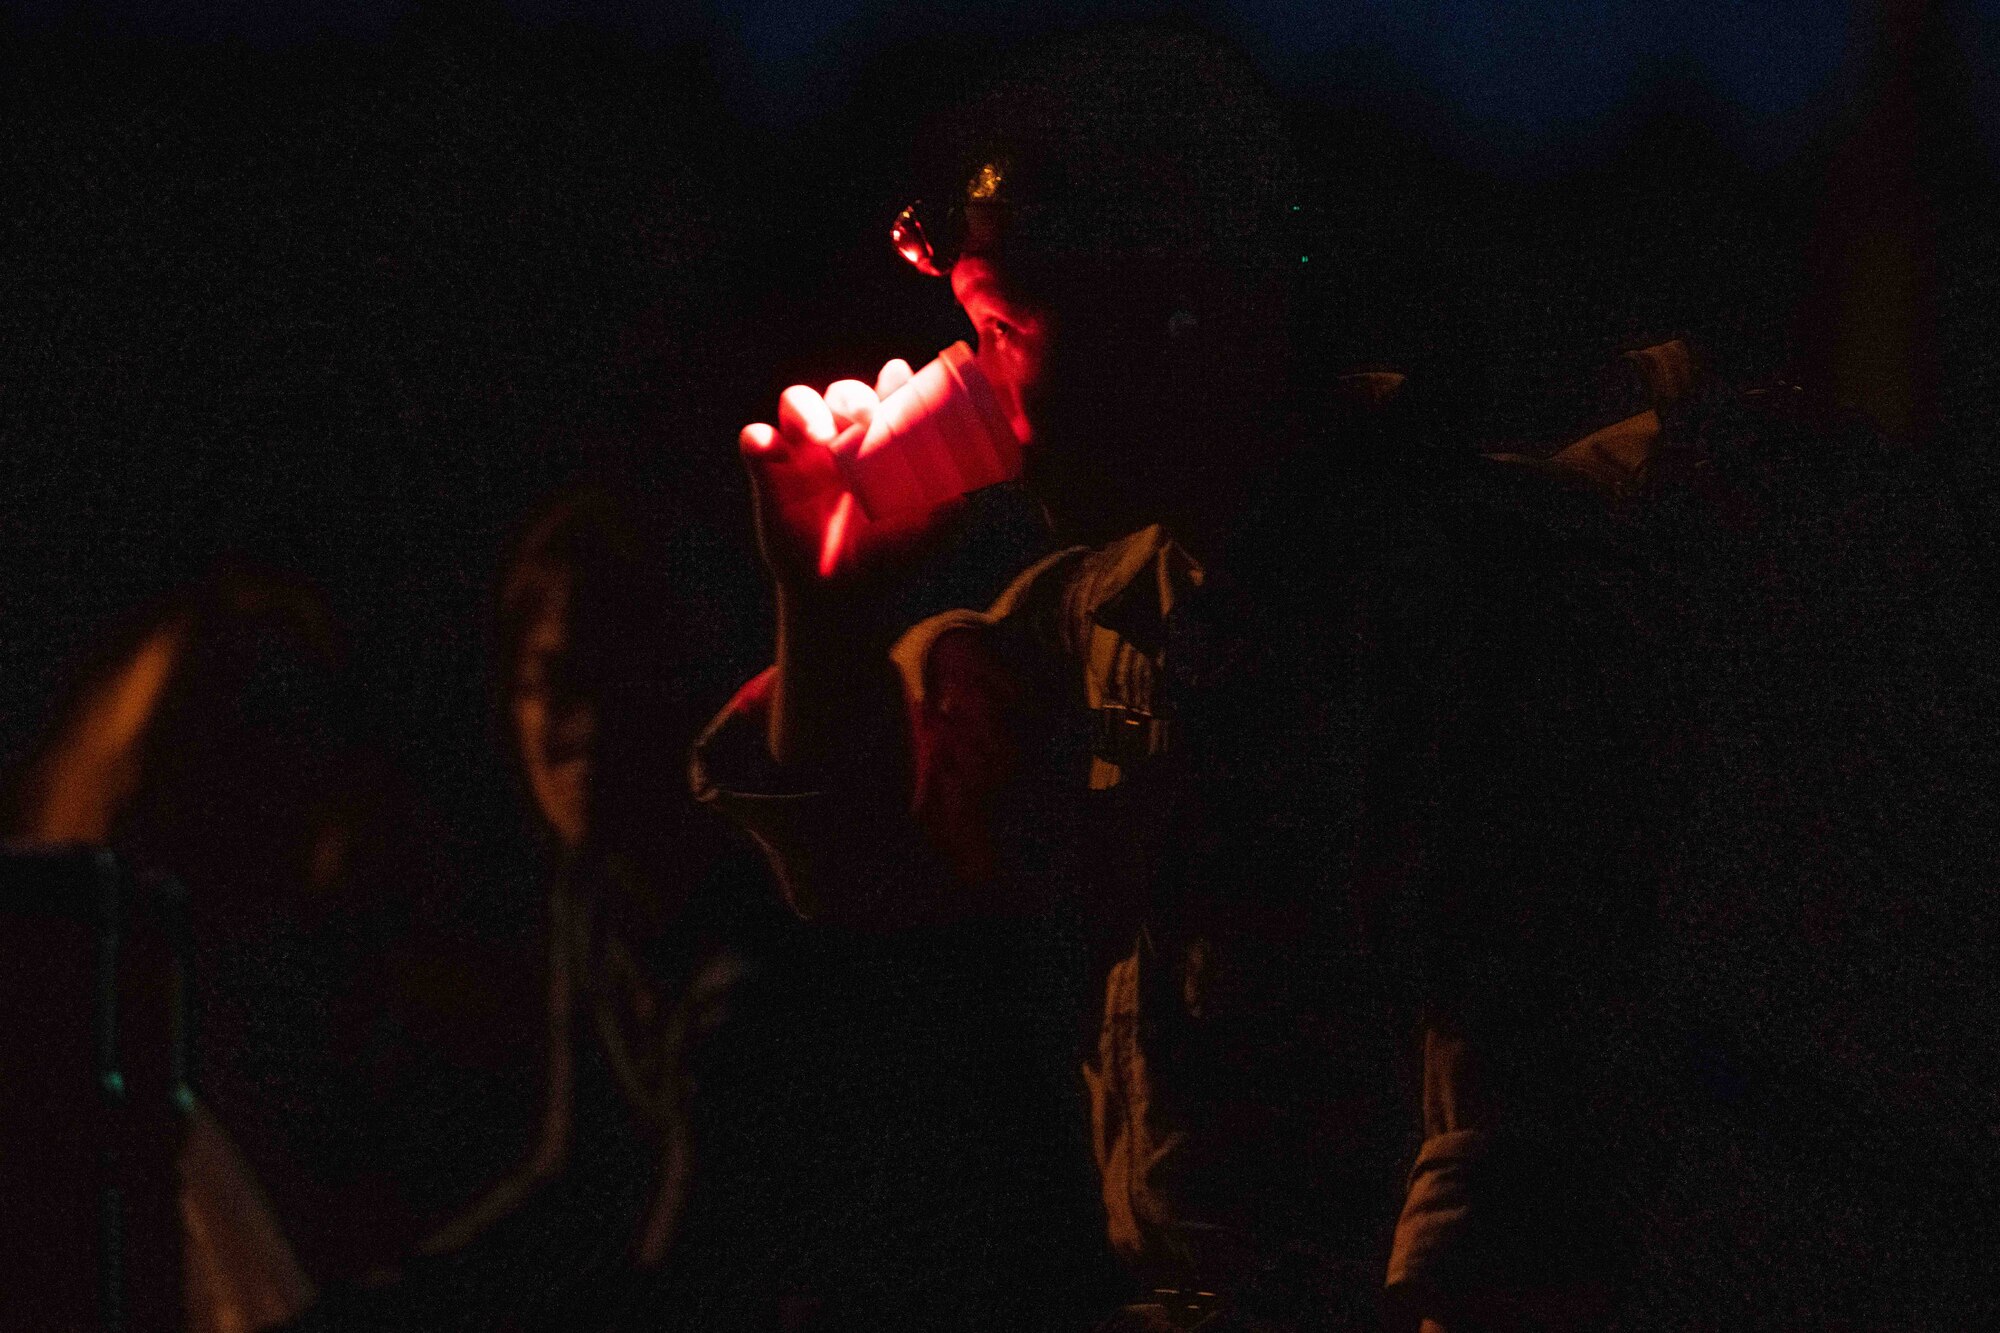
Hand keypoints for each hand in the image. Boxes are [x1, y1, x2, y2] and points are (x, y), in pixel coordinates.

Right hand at [739, 359, 964, 595]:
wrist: (844, 597)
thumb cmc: (889, 557)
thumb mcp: (926, 536)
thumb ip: (948, 512)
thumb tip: (965, 498)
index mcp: (881, 442)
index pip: (886, 398)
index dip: (893, 383)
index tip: (900, 377)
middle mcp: (842, 439)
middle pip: (841, 395)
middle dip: (852, 396)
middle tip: (866, 415)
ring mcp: (803, 453)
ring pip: (797, 403)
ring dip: (808, 410)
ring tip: (820, 436)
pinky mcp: (769, 474)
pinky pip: (754, 441)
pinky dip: (757, 438)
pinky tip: (767, 448)